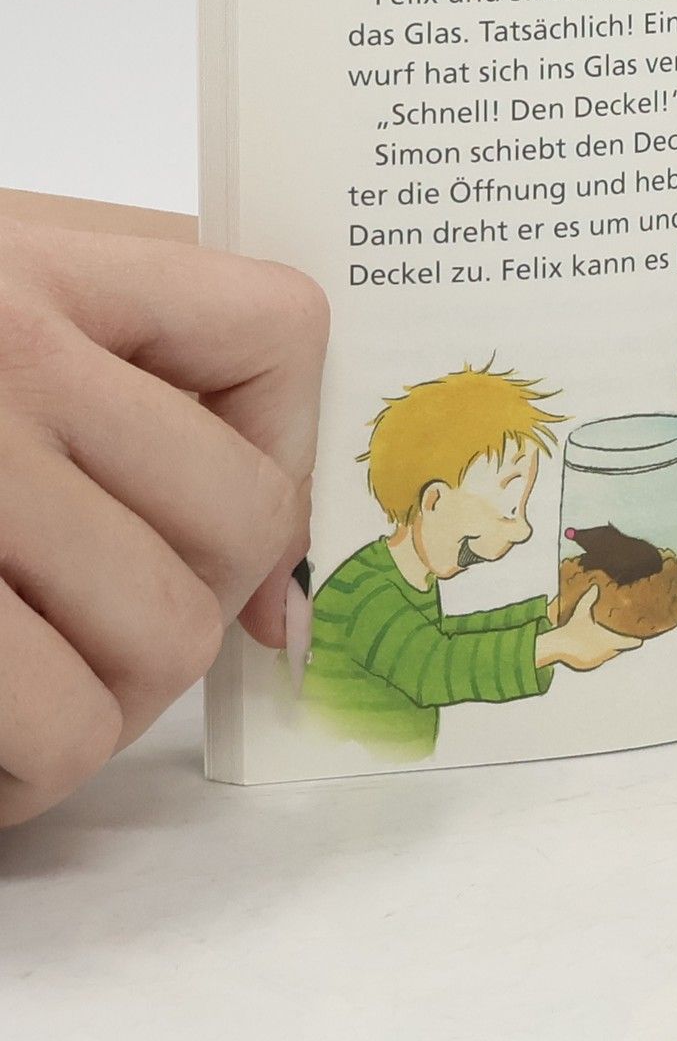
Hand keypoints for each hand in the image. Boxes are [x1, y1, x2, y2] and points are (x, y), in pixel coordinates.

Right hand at [0, 203, 327, 824]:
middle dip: (190, 606)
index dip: (286, 443)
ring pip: (156, 644)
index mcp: (33, 266)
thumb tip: (273, 598)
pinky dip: (24, 774)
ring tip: (30, 692)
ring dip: (108, 705)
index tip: (237, 525)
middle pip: (238, 521)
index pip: (281, 332)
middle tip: (99, 633)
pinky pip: (42, 730)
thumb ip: (127, 385)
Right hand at [535, 585, 643, 671]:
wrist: (558, 645)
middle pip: (619, 648)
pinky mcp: (589, 664)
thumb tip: (594, 587)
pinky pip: (598, 659)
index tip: (639, 639)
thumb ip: (589, 599)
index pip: (629, 643)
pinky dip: (597, 654)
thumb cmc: (572, 628)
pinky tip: (594, 648)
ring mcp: (598, 659)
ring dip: (609, 648)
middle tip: (625, 636)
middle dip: (621, 642)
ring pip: (609, 654)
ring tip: (608, 641)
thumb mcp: (581, 612)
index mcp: (609, 639)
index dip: (634, 641)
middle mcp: (606, 651)